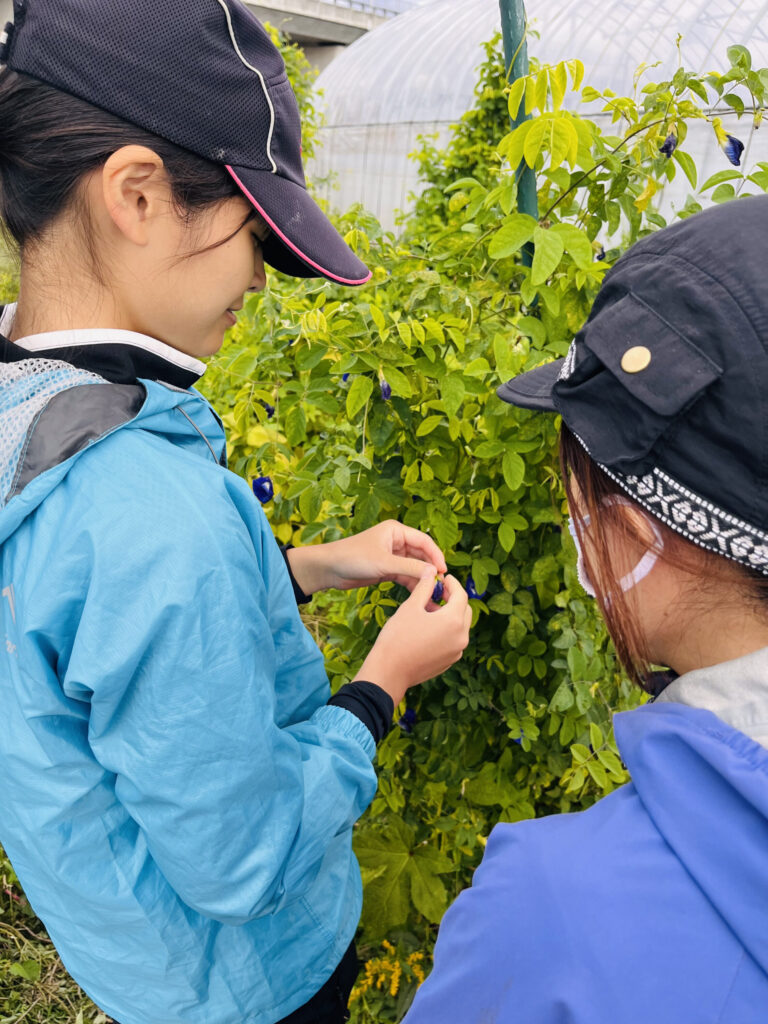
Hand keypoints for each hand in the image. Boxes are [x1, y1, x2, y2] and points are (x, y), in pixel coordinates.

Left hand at [285, 520, 446, 595]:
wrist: (329, 569)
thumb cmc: (353, 558)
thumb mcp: (383, 563)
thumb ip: (409, 568)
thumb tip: (433, 573)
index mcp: (396, 531)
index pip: (424, 541)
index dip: (436, 555)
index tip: (443, 571)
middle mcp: (396, 541)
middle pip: (421, 555)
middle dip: (430, 569)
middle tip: (440, 586)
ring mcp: (392, 556)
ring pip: (414, 567)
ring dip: (422, 579)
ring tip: (433, 595)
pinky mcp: (386, 569)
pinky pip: (405, 576)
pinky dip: (412, 585)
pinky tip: (420, 596)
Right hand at [353, 573, 471, 704]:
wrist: (389, 671)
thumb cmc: (397, 637)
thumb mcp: (411, 607)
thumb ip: (425, 587)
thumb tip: (431, 573)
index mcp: (453, 621)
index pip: (461, 595)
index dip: (453, 583)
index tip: (444, 578)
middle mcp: (461, 637)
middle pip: (464, 611)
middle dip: (453, 598)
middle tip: (438, 591)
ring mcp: (456, 652)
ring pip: (459, 626)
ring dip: (449, 614)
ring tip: (429, 609)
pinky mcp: (449, 661)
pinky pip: (453, 640)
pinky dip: (446, 630)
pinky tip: (428, 627)